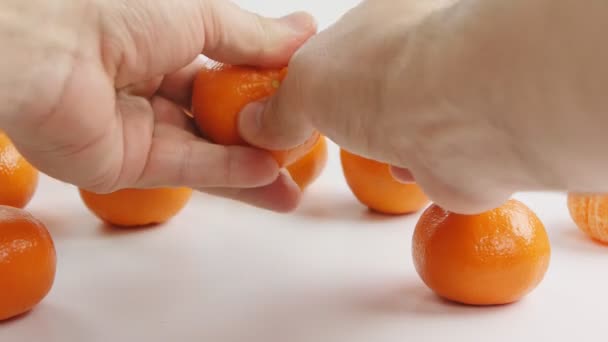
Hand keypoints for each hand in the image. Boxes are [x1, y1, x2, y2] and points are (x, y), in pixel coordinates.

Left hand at [0, 0, 315, 211]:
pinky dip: (226, 173)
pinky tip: (266, 176)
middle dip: (258, 136)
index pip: (222, 73)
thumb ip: (254, 37)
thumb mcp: (201, 14)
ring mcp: (135, 129)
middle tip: (299, 150)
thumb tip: (304, 32)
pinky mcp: (123, 164)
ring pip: (204, 152)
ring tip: (292, 184)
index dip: (261, 88)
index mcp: (161, 44)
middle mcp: (147, 88)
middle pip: (215, 120)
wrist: (48, 47)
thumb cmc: (116, 10)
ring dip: (250, 168)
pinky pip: (184, 169)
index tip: (299, 99)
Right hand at [239, 0, 607, 213]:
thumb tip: (256, 125)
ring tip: (378, 154)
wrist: (461, 114)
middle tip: (339, 135)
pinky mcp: (474, 140)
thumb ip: (279, 107)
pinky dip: (419, 168)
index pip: (345, 47)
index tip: (301, 110)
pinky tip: (410, 170)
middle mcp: (423, 50)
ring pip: (411, 121)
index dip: (322, 79)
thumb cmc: (377, 79)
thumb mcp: (303, 87)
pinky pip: (438, 156)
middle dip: (358, 113)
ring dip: (390, 142)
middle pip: (379, 85)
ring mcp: (454, 94)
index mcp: (383, 18)